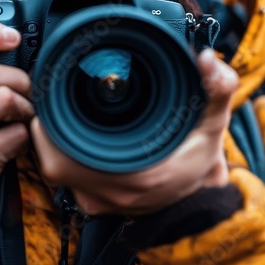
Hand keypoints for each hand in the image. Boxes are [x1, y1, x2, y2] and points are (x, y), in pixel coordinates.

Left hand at [30, 49, 237, 216]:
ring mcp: (101, 202)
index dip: (48, 131)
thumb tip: (206, 60)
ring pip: (57, 171)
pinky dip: (64, 157)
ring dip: (54, 143)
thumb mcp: (213, 122)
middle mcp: (111, 195)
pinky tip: (70, 136)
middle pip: (53, 162)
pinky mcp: (96, 204)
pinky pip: (66, 179)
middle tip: (50, 100)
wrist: (201, 202)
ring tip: (57, 114)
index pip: (62, 160)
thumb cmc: (199, 162)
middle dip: (49, 130)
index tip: (48, 104)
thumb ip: (216, 88)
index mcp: (133, 177)